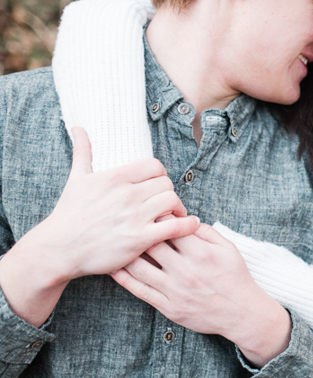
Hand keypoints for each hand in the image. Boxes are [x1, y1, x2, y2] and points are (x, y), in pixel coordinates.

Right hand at [41, 127, 200, 277]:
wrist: (59, 249)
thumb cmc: (69, 214)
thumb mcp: (76, 179)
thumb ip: (82, 152)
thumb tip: (78, 128)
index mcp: (114, 177)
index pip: (154, 165)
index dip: (160, 174)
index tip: (157, 185)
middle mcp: (126, 194)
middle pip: (166, 183)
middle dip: (168, 192)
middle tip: (166, 202)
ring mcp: (134, 217)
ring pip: (172, 201)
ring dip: (178, 208)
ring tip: (175, 214)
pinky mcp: (139, 239)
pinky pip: (175, 227)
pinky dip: (188, 225)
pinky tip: (189, 224)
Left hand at [111, 222, 291, 365]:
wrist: (241, 312)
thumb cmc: (235, 277)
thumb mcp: (228, 248)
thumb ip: (206, 231)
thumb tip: (185, 219)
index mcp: (200, 253)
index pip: (170, 228)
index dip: (157, 217)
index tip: (148, 211)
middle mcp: (185, 271)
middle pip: (151, 245)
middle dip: (137, 232)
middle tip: (126, 224)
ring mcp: (175, 291)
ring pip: (140, 268)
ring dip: (124, 254)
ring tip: (114, 243)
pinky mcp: (169, 307)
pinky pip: (140, 291)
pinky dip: (124, 279)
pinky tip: (115, 268)